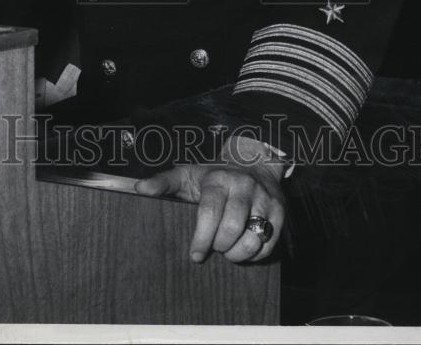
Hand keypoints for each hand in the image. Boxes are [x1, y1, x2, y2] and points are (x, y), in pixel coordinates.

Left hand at [134, 137, 285, 263]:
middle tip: (212, 248)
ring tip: (227, 251)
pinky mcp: (280, 212)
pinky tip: (243, 249)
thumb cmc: (214, 176)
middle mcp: (244, 186)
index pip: (210, 212)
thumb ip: (164, 182)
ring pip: (253, 239)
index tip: (195, 255)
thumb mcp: (188, 175)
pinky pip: (268, 244)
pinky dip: (255, 255)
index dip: (201, 238)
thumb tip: (140, 189)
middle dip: (219, 246)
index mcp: (219, 178)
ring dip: (237, 254)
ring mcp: (265, 199)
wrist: (254, 164)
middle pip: (232, 228)